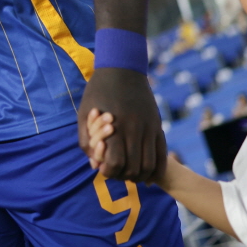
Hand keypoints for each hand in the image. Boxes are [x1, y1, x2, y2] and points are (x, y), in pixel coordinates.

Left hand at [78, 68, 165, 182]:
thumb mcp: (84, 114)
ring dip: (139, 176)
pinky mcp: (158, 126)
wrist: (122, 68)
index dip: (109, 172)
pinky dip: (157, 170)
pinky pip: (162, 156)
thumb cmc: (98, 91)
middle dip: (122, 176)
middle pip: (133, 168)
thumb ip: (86, 141)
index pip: (116, 163)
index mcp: (115, 127)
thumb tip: (94, 165)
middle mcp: (134, 130)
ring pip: (149, 165)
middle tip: (115, 173)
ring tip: (129, 174)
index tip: (104, 169)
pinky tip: (148, 177)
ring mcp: (149, 128)